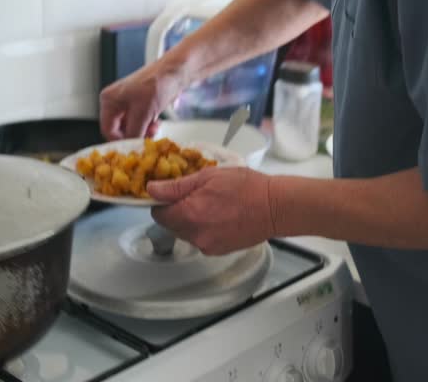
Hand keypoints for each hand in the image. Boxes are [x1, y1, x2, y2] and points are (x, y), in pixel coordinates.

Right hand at [99, 59, 185, 139]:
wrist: (176, 73)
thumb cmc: (158, 84)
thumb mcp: (142, 112)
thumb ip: (133, 132)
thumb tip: (131, 146)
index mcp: (109, 100)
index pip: (107, 130)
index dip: (121, 140)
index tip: (134, 144)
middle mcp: (116, 102)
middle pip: (119, 130)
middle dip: (134, 135)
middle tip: (148, 135)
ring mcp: (128, 104)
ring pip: (131, 128)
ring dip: (143, 132)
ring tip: (154, 127)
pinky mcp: (140, 106)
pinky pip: (140, 123)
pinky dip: (148, 126)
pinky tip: (156, 122)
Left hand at [148, 168, 276, 255]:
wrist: (275, 207)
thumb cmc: (246, 187)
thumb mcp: (209, 177)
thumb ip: (177, 186)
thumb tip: (151, 190)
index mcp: (189, 214)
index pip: (158, 213)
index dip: (162, 201)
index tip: (172, 192)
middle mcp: (195, 235)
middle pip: (170, 225)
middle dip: (177, 210)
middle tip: (195, 195)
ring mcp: (207, 245)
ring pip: (185, 233)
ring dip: (190, 220)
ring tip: (210, 205)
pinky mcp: (218, 251)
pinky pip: (200, 239)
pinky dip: (203, 229)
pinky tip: (219, 216)